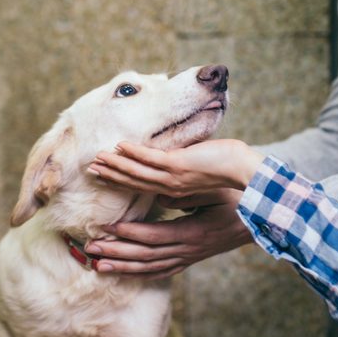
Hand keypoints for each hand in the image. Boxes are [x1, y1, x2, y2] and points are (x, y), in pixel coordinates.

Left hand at [86, 189, 252, 279]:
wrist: (264, 221)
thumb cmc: (241, 199)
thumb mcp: (218, 191)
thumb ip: (190, 194)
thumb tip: (162, 194)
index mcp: (194, 233)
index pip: (154, 236)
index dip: (129, 234)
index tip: (107, 228)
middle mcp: (189, 250)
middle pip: (146, 256)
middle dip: (117, 253)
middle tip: (90, 249)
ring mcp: (190, 257)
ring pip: (151, 267)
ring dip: (122, 267)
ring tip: (97, 265)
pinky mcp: (191, 259)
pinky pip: (162, 271)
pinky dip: (141, 273)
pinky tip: (125, 273)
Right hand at [87, 138, 264, 197]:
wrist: (246, 173)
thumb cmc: (229, 169)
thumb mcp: (200, 173)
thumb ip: (183, 172)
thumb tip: (171, 172)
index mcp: (175, 190)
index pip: (142, 185)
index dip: (122, 181)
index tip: (106, 176)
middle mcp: (171, 187)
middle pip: (134, 181)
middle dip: (112, 175)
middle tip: (92, 169)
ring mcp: (174, 178)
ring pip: (138, 172)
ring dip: (116, 165)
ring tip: (98, 159)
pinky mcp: (180, 166)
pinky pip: (152, 159)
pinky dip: (135, 153)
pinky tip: (120, 147)